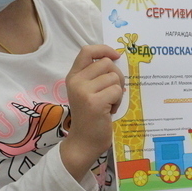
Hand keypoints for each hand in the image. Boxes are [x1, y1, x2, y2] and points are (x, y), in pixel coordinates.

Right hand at [61, 45, 123, 179]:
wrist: (84, 141)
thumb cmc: (90, 115)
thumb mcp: (87, 90)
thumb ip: (95, 74)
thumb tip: (115, 57)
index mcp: (73, 76)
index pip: (86, 50)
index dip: (104, 49)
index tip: (116, 56)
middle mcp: (76, 81)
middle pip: (106, 63)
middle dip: (116, 76)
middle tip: (112, 92)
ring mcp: (84, 91)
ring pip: (114, 77)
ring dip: (117, 91)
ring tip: (109, 103)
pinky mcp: (94, 102)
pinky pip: (117, 91)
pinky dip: (118, 101)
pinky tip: (110, 110)